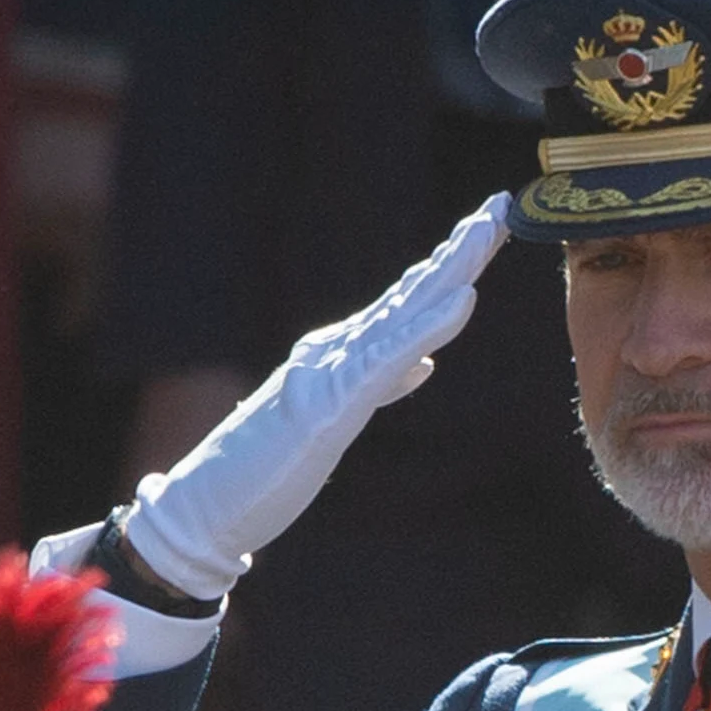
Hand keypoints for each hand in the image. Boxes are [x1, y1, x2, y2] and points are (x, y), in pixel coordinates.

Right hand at [110, 196, 512, 602]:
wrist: (210, 504)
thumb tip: (427, 365)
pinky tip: (463, 300)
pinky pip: (390, 359)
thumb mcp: (340, 419)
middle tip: (500, 205)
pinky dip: (428, 328)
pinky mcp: (332, 404)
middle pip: (413, 292)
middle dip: (461, 249)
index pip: (409, 301)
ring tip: (488, 231)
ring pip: (405, 312)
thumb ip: (382, 386)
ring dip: (450, 270)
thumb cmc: (268, 467)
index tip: (490, 227)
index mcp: (346, 352)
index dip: (452, 263)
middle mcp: (340, 348)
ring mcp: (334, 371)